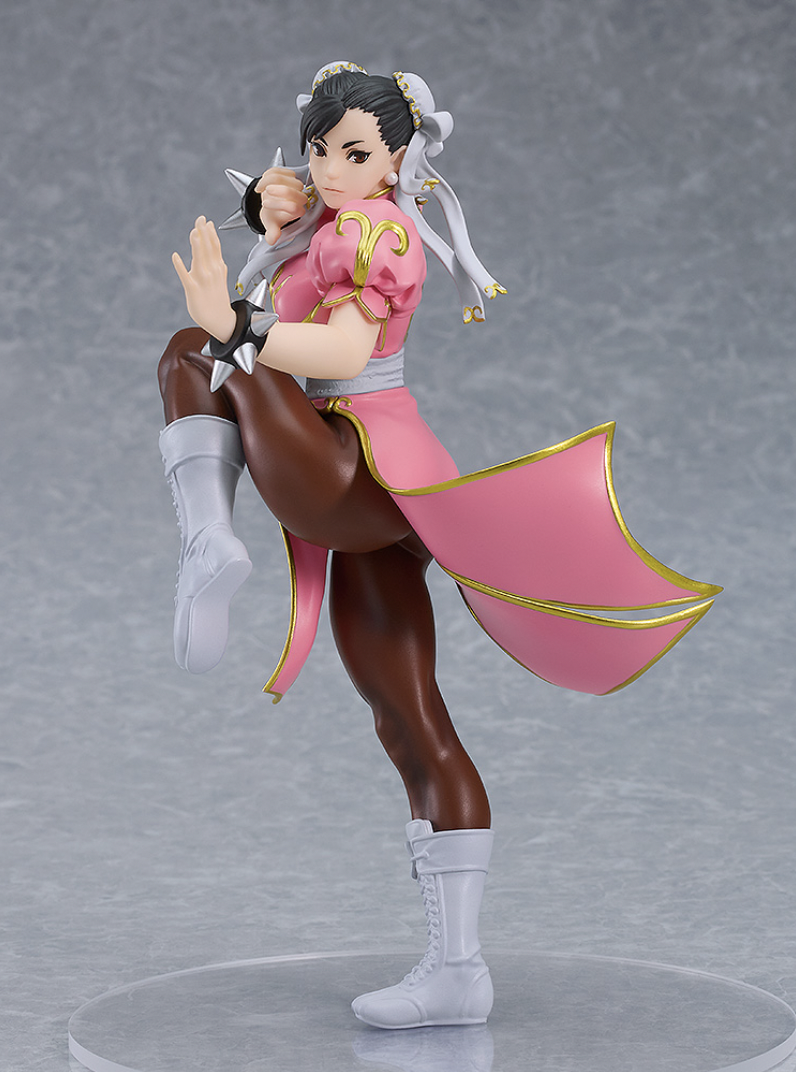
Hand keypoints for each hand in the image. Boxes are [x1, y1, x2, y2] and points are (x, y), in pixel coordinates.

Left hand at [172, 217, 236, 341]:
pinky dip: (180, 266)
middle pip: (208, 248)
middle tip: (200, 219)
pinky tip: (175, 256)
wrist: (221, 321)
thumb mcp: (220, 279)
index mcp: (218, 268)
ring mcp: (202, 280)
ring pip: (199, 258)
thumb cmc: (217, 300)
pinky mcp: (193, 289)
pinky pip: (185, 276)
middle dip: (204, 233)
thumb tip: (216, 253)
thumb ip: (217, 265)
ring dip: (196, 244)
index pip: (215, 247)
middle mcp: (211, 272)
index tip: (207, 221)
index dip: (211, 233)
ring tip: (193, 231)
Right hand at [256, 167, 307, 245]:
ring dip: (272, 182)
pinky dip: (269, 175)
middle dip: (279, 191)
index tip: (265, 204)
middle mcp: (300, 198)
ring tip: (262, 189)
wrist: (269, 202)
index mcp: (297, 211)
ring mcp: (295, 185)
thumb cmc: (271, 215)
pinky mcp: (289, 174)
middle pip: (293, 191)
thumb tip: (271, 240)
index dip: (280, 205)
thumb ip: (272, 232)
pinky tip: (264, 182)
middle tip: (266, 192)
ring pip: (287, 178)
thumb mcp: (270, 224)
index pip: (295, 208)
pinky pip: (280, 170)